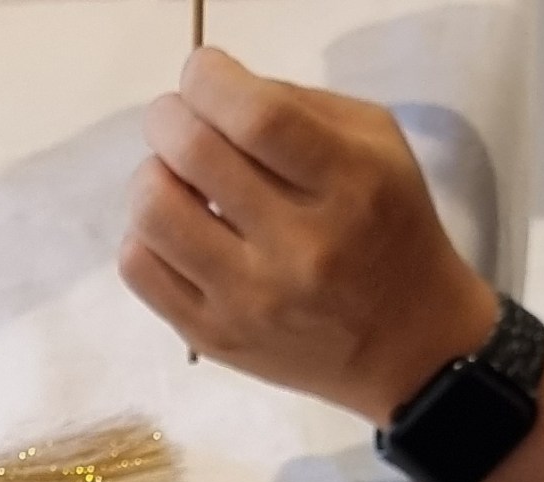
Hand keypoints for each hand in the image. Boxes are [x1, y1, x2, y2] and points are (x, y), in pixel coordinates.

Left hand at [120, 50, 499, 420]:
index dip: (209, 79)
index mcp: (347, 185)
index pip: (256, 116)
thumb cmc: (386, 227)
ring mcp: (249, 300)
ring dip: (151, 176)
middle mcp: (297, 248)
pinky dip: (143, 234)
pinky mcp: (214, 337)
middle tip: (179, 121)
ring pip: (152, 213)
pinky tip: (176, 230)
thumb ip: (297, 105)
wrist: (403, 343)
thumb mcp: (375, 146)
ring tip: (176, 180)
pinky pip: (139, 268)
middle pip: (193, 154)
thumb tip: (212, 91)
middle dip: (170, 118)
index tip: (204, 75)